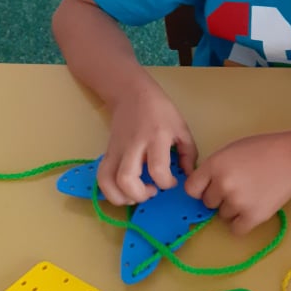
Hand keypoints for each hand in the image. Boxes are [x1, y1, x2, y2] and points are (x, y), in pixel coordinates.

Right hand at [97, 83, 196, 206]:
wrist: (131, 93)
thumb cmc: (160, 110)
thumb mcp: (181, 127)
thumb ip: (189, 153)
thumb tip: (187, 176)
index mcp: (156, 137)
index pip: (158, 169)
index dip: (166, 183)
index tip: (172, 182)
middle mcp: (134, 145)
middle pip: (127, 179)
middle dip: (140, 195)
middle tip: (151, 191)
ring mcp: (117, 149)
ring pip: (108, 181)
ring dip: (121, 197)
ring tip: (135, 195)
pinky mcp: (107, 152)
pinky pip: (101, 177)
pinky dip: (109, 191)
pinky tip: (123, 191)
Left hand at [185, 133, 290, 234]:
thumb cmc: (261, 150)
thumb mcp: (231, 151)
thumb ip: (214, 168)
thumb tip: (202, 187)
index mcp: (215, 165)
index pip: (192, 188)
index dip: (200, 189)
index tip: (208, 188)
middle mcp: (222, 184)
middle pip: (208, 203)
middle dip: (219, 197)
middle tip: (238, 186)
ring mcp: (237, 202)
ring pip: (223, 215)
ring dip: (233, 208)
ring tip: (251, 193)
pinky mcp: (252, 217)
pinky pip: (236, 229)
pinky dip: (243, 222)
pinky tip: (252, 208)